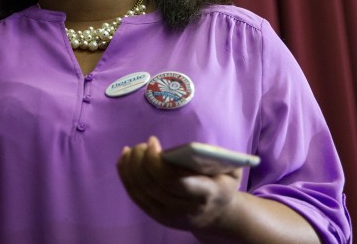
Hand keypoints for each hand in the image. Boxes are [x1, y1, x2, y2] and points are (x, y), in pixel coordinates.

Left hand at [116, 136, 241, 232]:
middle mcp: (185, 209)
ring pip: (141, 191)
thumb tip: (196, 148)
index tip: (153, 141)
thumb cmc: (223, 184)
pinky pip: (135, 196)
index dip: (157, 162)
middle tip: (142, 144)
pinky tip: (125, 160)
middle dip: (141, 160)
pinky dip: (126, 176)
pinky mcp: (157, 216)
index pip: (175, 181)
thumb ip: (218, 156)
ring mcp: (169, 215)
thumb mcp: (231, 169)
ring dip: (131, 167)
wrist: (217, 215)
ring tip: (132, 149)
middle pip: (154, 184)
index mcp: (205, 194)